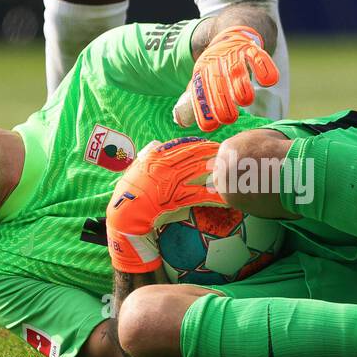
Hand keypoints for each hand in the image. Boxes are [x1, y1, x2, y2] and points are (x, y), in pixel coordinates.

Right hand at [106, 137, 225, 272]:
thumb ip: (147, 155)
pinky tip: (225, 195)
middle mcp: (165, 167)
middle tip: (227, 153)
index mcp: (156, 157)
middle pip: (194, 157)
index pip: (183, 146)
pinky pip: (198, 195)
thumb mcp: (136, 168)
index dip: (199, 145)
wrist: (126, 213)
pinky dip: (212, 195)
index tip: (211, 144)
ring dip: (215, 171)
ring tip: (230, 170)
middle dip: (212, 154)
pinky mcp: (177, 199)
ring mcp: (171, 182)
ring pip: (199, 173)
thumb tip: (155, 144)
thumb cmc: (129, 192)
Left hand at [176, 26, 279, 131]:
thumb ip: (194, 99)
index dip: (203, 110)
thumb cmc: (216, 66)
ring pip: (237, 71)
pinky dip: (263, 68)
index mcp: (202, 72)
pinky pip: (257, 57)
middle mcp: (216, 63)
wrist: (229, 33)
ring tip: (246, 101)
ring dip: (241, 86)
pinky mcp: (250, 48)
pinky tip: (268, 82)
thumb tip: (181, 122)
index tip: (208, 127)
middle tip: (229, 119)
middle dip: (222, 102)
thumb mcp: (201, 78)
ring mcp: (234, 55)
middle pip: (218, 83)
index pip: (200, 92)